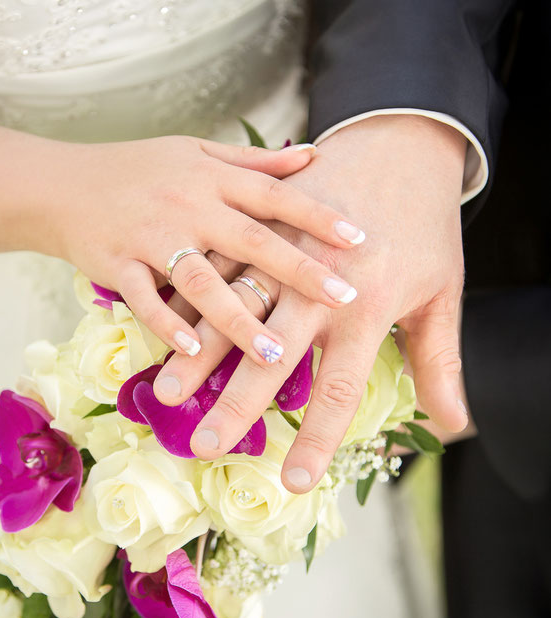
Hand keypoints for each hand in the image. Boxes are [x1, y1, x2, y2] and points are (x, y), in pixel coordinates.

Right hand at [0, 84, 361, 372]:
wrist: (62, 184)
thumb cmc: (139, 169)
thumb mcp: (197, 154)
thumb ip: (254, 163)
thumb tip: (314, 156)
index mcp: (211, 178)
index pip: (274, 195)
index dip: (317, 215)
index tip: (360, 237)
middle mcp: (186, 206)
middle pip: (250, 240)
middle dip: (297, 271)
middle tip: (343, 296)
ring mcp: (149, 237)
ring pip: (200, 281)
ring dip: (237, 318)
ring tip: (273, 351)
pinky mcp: (116, 266)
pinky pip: (145, 301)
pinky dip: (167, 327)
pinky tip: (193, 354)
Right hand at [152, 115, 469, 489]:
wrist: (400, 136)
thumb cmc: (422, 218)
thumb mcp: (443, 288)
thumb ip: (439, 358)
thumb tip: (455, 425)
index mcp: (361, 299)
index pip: (335, 383)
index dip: (317, 437)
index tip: (295, 481)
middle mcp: (307, 275)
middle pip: (268, 348)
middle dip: (236, 402)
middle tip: (206, 447)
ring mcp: (279, 247)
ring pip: (222, 304)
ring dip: (194, 354)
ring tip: (170, 397)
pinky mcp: (244, 223)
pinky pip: (198, 263)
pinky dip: (178, 299)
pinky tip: (160, 341)